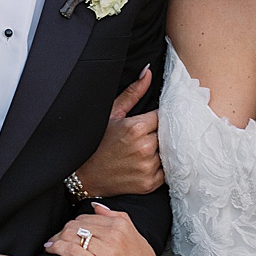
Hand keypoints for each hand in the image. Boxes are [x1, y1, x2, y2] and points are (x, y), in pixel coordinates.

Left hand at [44, 204, 167, 255]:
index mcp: (125, 226)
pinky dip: (56, 249)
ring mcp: (108, 252)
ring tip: (52, 247)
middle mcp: (116, 235)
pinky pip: (70, 251)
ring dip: (56, 240)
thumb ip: (120, 221)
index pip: (87, 217)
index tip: (66, 234)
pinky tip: (51, 251)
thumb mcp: (139, 241)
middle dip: (62, 231)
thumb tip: (97, 207)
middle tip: (56, 242)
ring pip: (71, 235)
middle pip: (77, 224)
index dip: (73, 225)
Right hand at [72, 67, 162, 197]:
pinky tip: (152, 161)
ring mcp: (148, 167)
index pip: (164, 115)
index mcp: (136, 128)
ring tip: (151, 147)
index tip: (158, 117)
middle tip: (153, 132)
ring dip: (165, 148)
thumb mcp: (112, 114)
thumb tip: (148, 72)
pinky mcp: (150, 183)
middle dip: (163, 131)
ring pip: (170, 151)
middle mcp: (145, 147)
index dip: (162, 115)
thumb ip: (133, 93)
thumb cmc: (97, 144)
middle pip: (169, 133)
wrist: (84, 178)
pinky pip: (168, 170)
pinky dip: (164, 165)